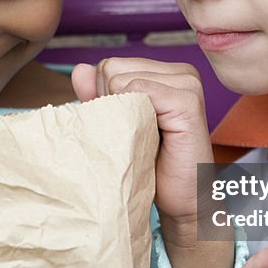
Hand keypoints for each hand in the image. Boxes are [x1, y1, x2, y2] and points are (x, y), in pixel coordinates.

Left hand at [72, 59, 232, 267]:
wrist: (182, 202)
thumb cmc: (152, 166)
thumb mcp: (117, 124)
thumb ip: (98, 94)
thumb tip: (79, 69)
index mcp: (167, 72)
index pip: (110, 65)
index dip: (105, 98)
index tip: (126, 127)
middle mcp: (181, 72)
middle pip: (112, 68)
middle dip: (110, 103)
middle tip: (135, 135)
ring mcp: (188, 84)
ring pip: (121, 79)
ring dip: (121, 114)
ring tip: (143, 138)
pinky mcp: (188, 102)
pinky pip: (139, 91)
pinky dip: (133, 117)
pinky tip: (150, 138)